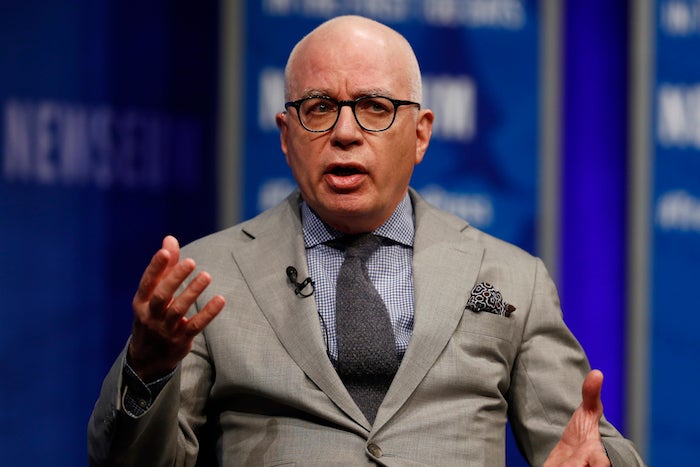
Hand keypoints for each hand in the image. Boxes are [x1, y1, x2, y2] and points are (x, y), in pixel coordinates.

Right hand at [128, 235, 224, 380]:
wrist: (148, 359)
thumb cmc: (152, 316)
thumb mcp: (152, 295)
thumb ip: (164, 267)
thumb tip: (170, 239)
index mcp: (141, 302)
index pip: (147, 282)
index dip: (156, 267)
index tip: (165, 252)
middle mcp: (150, 316)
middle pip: (162, 295)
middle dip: (175, 278)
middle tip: (191, 261)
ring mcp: (165, 329)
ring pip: (178, 310)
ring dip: (193, 292)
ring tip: (206, 276)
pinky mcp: (181, 339)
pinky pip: (195, 325)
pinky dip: (208, 313)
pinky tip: (220, 299)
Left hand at [543, 369, 609, 466]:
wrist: (572, 457)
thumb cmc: (583, 435)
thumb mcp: (587, 414)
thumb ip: (590, 395)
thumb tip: (597, 372)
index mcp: (593, 454)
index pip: (601, 462)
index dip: (600, 463)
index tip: (599, 463)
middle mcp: (585, 466)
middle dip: (569, 466)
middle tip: (562, 464)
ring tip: (554, 464)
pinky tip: (546, 466)